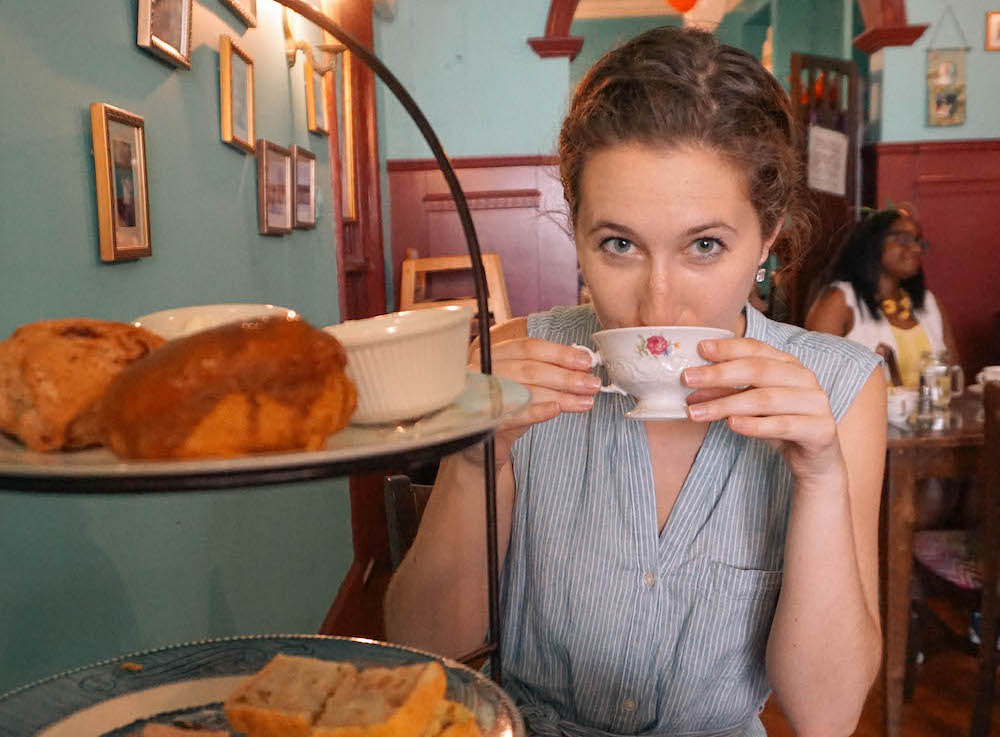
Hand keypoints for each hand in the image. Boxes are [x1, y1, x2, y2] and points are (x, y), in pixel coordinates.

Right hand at [468, 337, 599, 462]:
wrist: (480, 442)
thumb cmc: (506, 406)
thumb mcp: (523, 382)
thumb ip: (545, 369)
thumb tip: (581, 364)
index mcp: (493, 353)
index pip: (529, 347)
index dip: (560, 353)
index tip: (585, 361)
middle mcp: (484, 370)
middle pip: (530, 369)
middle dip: (566, 376)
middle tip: (592, 384)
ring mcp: (481, 395)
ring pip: (527, 391)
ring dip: (562, 396)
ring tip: (586, 401)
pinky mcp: (485, 421)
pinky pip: (516, 414)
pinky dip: (539, 411)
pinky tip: (558, 410)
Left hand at [683, 338, 844, 486]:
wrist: (815, 460)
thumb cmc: (780, 425)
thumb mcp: (750, 407)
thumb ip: (727, 393)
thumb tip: (693, 386)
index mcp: (788, 364)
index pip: (756, 348)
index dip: (728, 348)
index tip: (699, 349)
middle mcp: (804, 378)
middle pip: (758, 370)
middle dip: (719, 374)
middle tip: (687, 379)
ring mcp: (816, 403)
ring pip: (766, 399)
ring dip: (726, 404)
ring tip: (697, 412)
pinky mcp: (821, 429)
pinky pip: (783, 425)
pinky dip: (755, 425)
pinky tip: (732, 425)